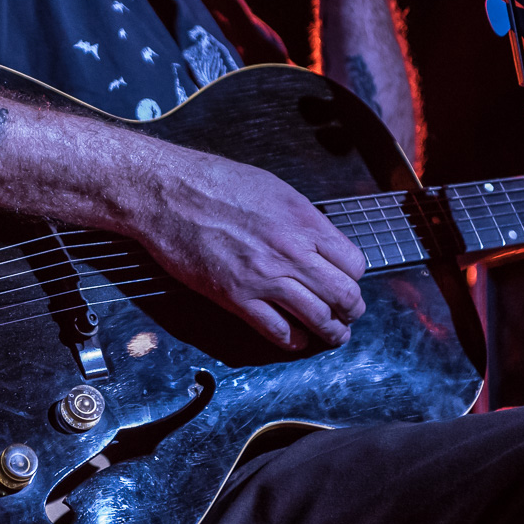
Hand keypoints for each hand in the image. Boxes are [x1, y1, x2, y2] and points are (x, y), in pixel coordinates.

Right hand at [137, 158, 365, 349]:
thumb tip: (316, 238)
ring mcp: (264, 278)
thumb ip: (300, 218)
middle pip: (343, 295)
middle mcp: (291, 252)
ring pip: (317, 318)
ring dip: (330, 332)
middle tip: (347, 315)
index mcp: (304, 222)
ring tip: (331, 334)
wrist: (169, 194)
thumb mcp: (273, 189)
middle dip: (350, 311)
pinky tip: (295, 338)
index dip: (354, 278)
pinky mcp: (235, 297)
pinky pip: (276, 330)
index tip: (347, 282)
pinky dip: (292, 340)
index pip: (354, 263)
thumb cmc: (213, 183)